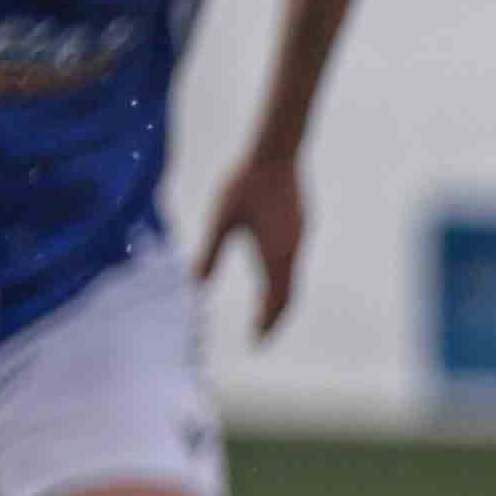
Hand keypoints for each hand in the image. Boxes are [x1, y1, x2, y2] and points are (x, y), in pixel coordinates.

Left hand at [195, 150, 306, 337]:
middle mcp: (291, 251)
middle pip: (288, 296)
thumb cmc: (244, 183)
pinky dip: (284, 283)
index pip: (273, 299)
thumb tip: (196, 283)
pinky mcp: (299, 229)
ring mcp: (299, 240)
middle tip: (261, 338)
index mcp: (273, 253)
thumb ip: (210, 253)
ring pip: (293, 281)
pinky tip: (272, 281)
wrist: (275, 153)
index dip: (264, 323)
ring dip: (280, 302)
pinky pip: (294, 266)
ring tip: (266, 317)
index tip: (254, 342)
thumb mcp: (220, 219)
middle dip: (275, 319)